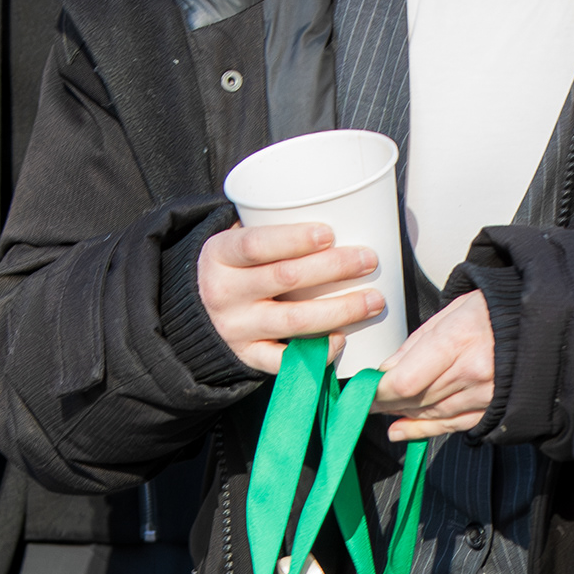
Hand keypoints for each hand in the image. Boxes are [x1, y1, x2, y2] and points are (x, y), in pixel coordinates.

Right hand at [198, 220, 386, 375]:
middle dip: (334, 268)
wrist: (199, 309)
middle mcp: (224, 292)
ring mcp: (236, 328)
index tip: (329, 233)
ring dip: (340, 310)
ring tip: (374, 301)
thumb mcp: (239, 240)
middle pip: (285, 278)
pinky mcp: (247, 356)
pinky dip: (317, 352)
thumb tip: (342, 212)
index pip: (255, 245)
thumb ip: (272, 229)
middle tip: (368, 260)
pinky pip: (285, 360)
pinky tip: (341, 339)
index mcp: (220, 255)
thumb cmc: (239, 266)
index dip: (293, 239)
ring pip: (294, 320)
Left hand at [374, 291, 496, 443]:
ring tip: (384, 411)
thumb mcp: (451, 312)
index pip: (405, 380)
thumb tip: (388, 370)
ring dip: (403, 414)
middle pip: (415, 399)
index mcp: (459, 340)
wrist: (540, 321)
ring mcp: (485, 394)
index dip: (379, 391)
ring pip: (431, 413)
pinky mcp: (493, 408)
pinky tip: (403, 429)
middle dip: (387, 402)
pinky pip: (452, 425)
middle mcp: (472, 372)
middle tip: (368, 400)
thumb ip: (416, 344)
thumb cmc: (496, 310)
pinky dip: (425, 430)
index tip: (365, 389)